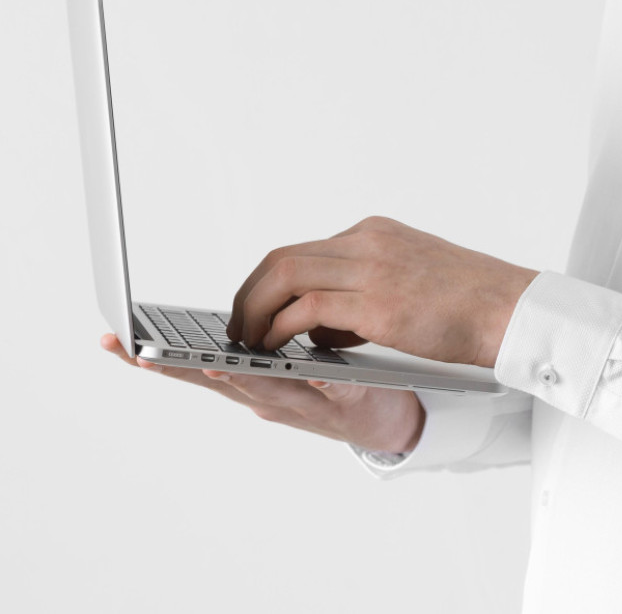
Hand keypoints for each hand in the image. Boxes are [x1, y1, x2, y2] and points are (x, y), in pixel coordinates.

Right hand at [101, 333, 425, 452]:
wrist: (391, 420)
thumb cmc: (335, 386)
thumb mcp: (283, 365)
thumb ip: (254, 342)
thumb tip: (217, 314)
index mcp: (255, 381)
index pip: (198, 364)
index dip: (158, 355)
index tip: (117, 342)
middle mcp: (274, 397)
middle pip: (221, 382)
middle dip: (179, 368)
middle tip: (142, 354)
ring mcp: (310, 403)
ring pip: (270, 390)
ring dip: (242, 379)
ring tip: (214, 366)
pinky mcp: (351, 403)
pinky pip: (337, 391)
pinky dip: (323, 385)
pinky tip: (316, 377)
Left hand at [226, 215, 538, 367]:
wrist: (512, 309)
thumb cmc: (469, 305)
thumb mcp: (411, 281)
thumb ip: (365, 291)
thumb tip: (321, 323)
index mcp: (375, 233)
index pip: (304, 251)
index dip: (269, 283)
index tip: (255, 310)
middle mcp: (368, 242)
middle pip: (281, 258)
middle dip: (249, 295)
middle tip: (237, 328)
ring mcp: (372, 268)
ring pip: (284, 277)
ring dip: (256, 312)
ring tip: (250, 343)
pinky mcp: (378, 303)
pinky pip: (306, 309)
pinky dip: (281, 327)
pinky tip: (278, 347)